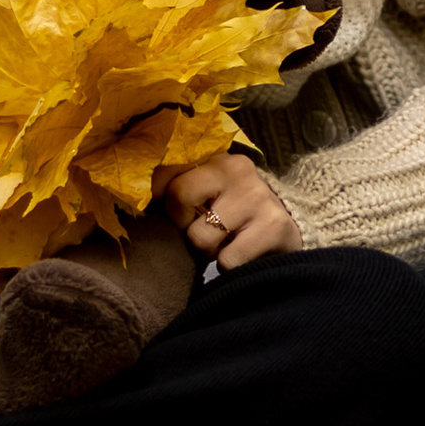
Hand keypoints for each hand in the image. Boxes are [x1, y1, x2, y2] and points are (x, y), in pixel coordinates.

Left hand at [166, 158, 301, 268]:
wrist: (286, 233)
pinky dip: (229, 267)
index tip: (172, 213)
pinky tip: (243, 254)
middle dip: (185, 225)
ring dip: (209, 251)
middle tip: (204, 230)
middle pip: (178, 196)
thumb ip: (179, 190)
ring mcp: (257, 196)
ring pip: (200, 237)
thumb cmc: (235, 215)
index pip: (166, 170)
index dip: (159, 198)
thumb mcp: (209, 194)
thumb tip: (137, 199)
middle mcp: (237, 169)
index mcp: (215, 158)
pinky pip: (227, 260)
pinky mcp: (274, 226)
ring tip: (226, 243)